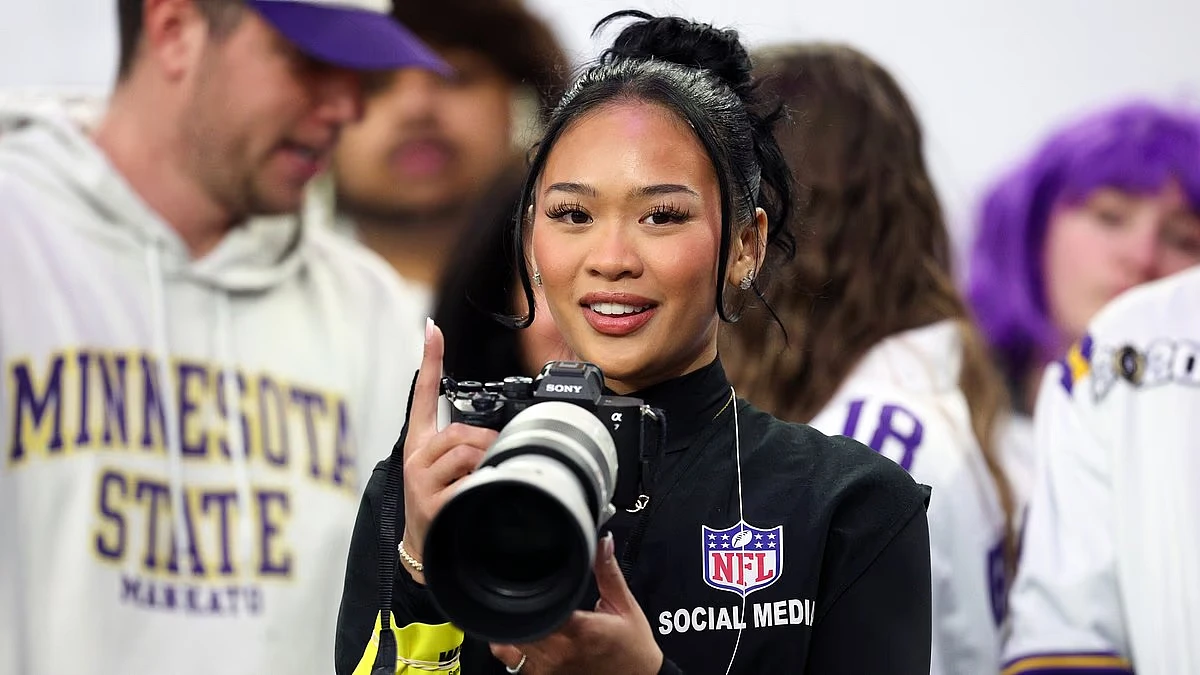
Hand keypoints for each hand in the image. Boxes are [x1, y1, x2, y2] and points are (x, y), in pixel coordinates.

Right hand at [401, 319, 498, 583]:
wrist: (425, 552)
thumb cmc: (439, 505)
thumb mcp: (446, 470)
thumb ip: (464, 446)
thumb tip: (492, 433)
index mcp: (420, 443)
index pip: (422, 394)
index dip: (429, 360)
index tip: (432, 329)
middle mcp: (416, 458)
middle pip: (458, 430)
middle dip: (485, 443)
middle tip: (494, 462)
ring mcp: (421, 482)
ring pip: (464, 451)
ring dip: (485, 464)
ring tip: (485, 482)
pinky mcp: (431, 504)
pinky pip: (467, 482)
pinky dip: (481, 487)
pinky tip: (477, 499)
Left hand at [490, 533, 664, 674]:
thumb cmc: (633, 646)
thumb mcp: (624, 605)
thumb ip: (609, 572)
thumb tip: (603, 542)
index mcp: (581, 630)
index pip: (542, 608)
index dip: (532, 591)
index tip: (533, 578)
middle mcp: (561, 652)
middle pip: (522, 623)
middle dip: (521, 605)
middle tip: (529, 590)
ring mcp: (550, 668)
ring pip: (512, 643)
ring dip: (514, 624)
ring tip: (524, 609)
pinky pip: (512, 661)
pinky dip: (509, 645)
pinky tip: (519, 630)